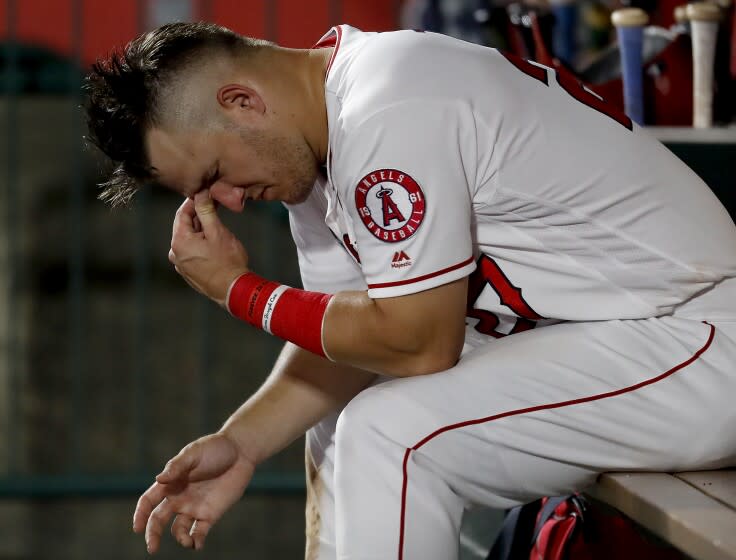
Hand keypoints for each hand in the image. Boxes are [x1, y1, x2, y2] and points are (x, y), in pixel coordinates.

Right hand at [133, 433, 254, 553]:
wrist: (241, 452)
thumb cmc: (215, 448)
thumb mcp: (194, 453)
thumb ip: (177, 466)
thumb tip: (159, 479)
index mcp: (171, 483)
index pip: (149, 501)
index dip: (141, 514)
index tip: (138, 528)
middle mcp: (179, 498)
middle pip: (159, 520)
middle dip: (153, 534)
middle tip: (152, 547)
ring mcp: (195, 507)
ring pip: (179, 530)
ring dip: (180, 538)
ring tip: (186, 540)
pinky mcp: (211, 514)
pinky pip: (199, 532)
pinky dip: (196, 541)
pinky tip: (197, 544)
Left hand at [169, 190, 248, 306]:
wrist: (233, 290)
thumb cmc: (227, 261)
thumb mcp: (217, 232)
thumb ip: (206, 211)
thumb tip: (200, 194)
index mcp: (180, 241)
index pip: (181, 213)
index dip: (194, 201)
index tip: (205, 194)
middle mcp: (176, 253)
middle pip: (184, 226)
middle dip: (198, 216)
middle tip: (214, 206)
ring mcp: (181, 264)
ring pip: (189, 239)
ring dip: (200, 230)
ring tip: (217, 226)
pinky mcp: (189, 272)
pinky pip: (192, 252)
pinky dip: (200, 244)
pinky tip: (214, 244)